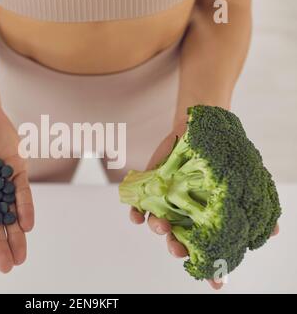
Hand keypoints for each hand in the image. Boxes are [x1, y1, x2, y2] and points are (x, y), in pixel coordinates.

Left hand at [130, 124, 278, 289]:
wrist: (199, 129)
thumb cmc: (221, 157)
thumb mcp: (245, 180)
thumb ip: (256, 206)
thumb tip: (276, 232)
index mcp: (207, 218)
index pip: (211, 248)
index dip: (214, 267)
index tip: (216, 282)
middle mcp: (186, 214)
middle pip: (180, 240)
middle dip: (178, 249)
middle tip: (179, 251)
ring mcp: (168, 202)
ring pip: (160, 225)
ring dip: (159, 230)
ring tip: (162, 226)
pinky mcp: (151, 189)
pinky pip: (139, 206)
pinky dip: (136, 214)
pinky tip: (139, 216)